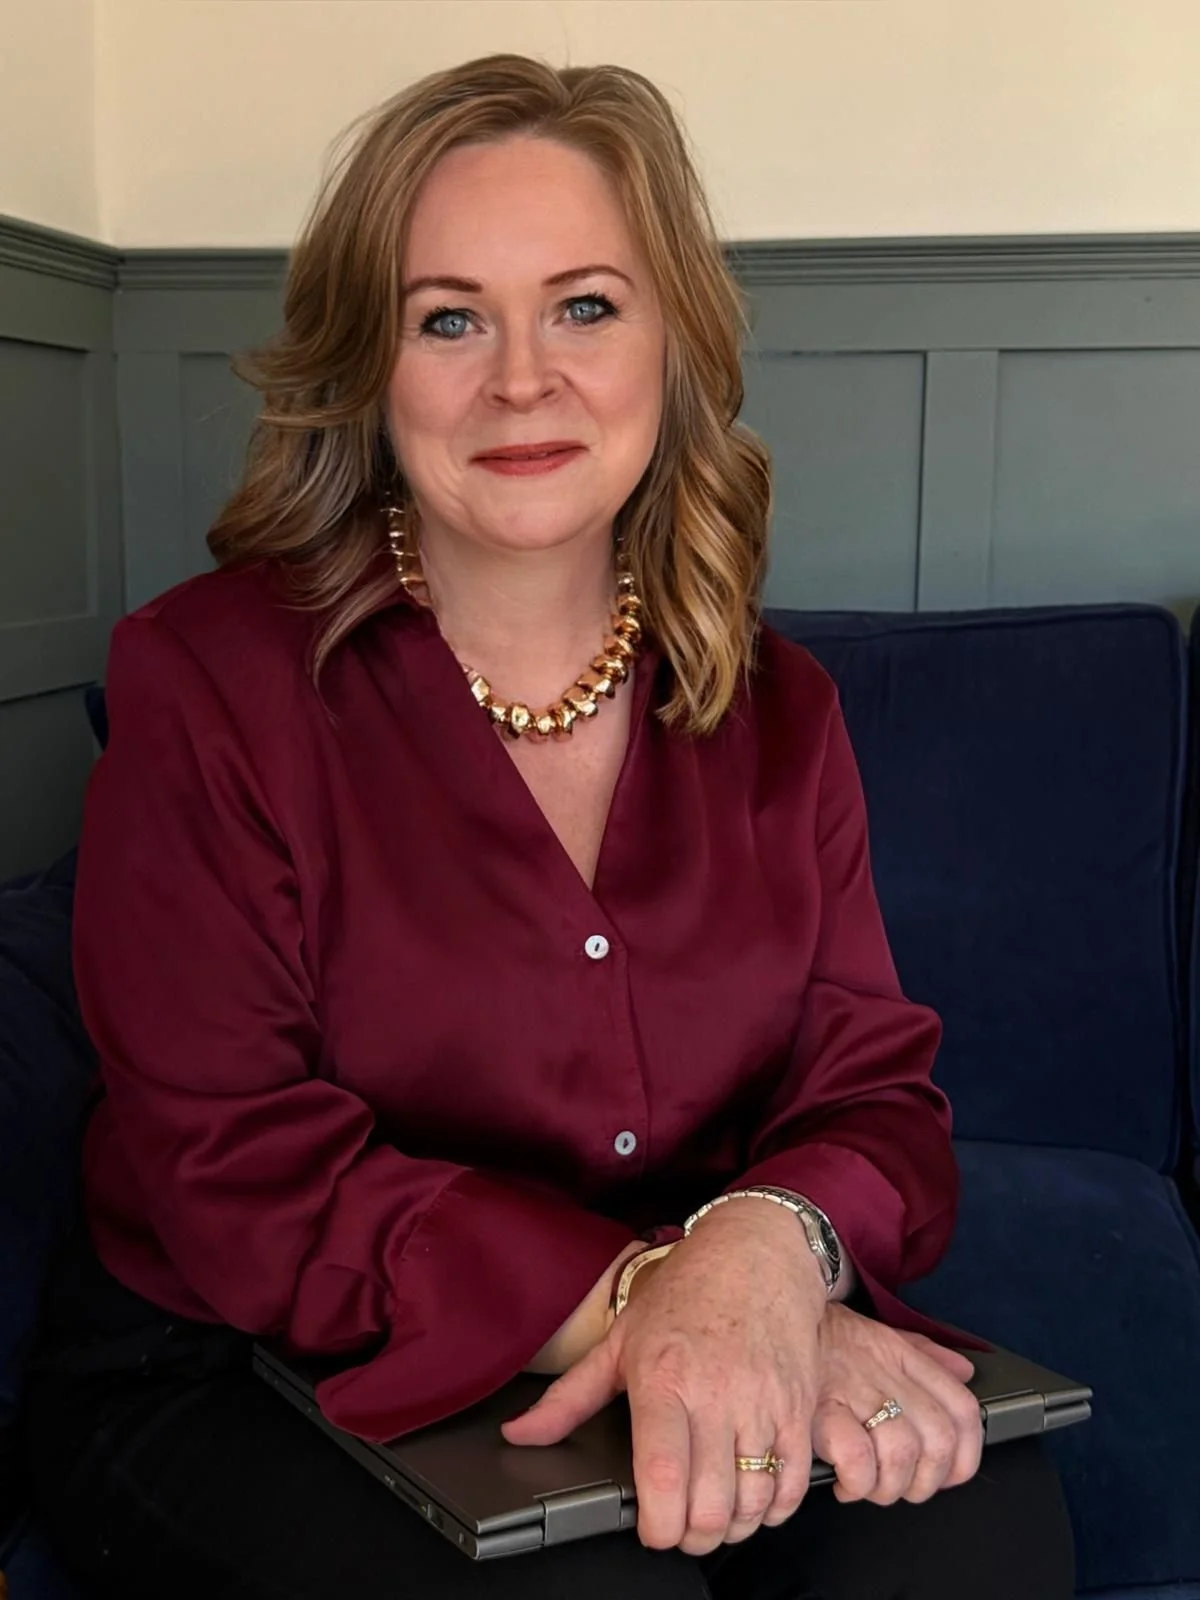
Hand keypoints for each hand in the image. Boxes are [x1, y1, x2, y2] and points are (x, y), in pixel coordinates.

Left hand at [501, 1198, 828, 1554]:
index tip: (651, 1530)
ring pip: (754, 1501)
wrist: (756, 1253)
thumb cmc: (685, 1293)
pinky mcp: (798, 1405)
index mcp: (664, 1380)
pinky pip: (795, 1482)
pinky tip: (755, 1499)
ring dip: (733, 1525)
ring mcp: (762, 1402)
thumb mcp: (619, 1340)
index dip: (658, 1525)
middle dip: (692, 1536)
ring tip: (715, 1516)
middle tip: (680, 1528)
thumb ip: (568, 1399)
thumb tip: (519, 1434)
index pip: (663, 1475)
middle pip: (710, 1505)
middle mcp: (717, 1394)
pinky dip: (775, 1507)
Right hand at [811, 1303, 982, 1505]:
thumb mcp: (879, 1333)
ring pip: (901, 1455)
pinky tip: (843, 1482)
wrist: (767, 1323)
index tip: (949, 1475)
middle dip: (925, 1481)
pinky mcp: (821, 1411)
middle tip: (901, 1486)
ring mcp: (854, 1391)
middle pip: (938, 1441)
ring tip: (868, 1485)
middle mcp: (886, 1373)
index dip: (966, 1454)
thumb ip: (924, 1353)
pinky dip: (856, 1483)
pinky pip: (858, 1460)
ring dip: (888, 1487)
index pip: (961, 1408)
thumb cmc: (824, 1340)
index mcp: (903, 1356)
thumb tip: (965, 1372)